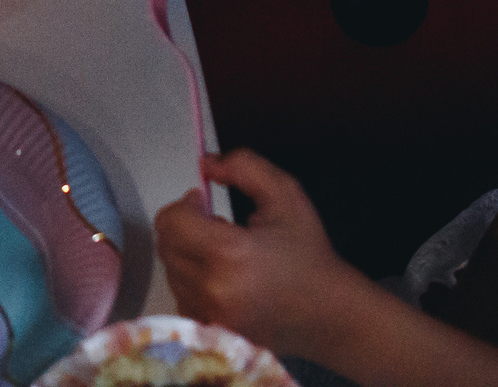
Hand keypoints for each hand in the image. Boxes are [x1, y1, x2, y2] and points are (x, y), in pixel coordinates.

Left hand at [156, 149, 366, 358]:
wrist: (331, 315)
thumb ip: (244, 167)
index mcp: (229, 254)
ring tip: (225, 254)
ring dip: (188, 254)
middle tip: (218, 226)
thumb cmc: (309, 255)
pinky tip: (223, 278)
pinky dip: (193, 282)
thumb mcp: (286, 195)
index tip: (204, 202)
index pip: (172, 222)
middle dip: (186, 228)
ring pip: (172, 271)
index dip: (185, 205)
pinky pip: (181, 296)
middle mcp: (213, 289)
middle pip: (167, 245)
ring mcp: (210, 316)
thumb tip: (206, 164)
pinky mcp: (211, 333)